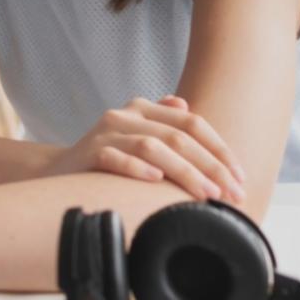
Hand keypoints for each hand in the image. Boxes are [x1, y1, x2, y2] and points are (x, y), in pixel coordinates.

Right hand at [45, 95, 245, 203]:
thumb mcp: (138, 139)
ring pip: (154, 147)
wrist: (59, 175)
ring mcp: (105, 133)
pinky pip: (117, 158)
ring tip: (206, 195)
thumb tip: (185, 104)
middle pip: (178, 136)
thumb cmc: (108, 162)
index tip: (240, 178)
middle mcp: (124, 115)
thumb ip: (162, 123)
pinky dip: (138, 169)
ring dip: (185, 172)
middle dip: (211, 167)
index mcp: (143, 108)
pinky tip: (156, 180)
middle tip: (232, 194)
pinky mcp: (88, 152)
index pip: (192, 123)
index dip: (220, 150)